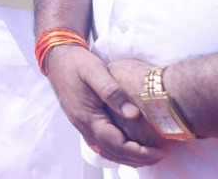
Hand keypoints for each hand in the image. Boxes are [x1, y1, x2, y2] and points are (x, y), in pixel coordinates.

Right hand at [44, 47, 165, 167]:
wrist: (57, 58)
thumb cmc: (77, 63)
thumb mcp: (95, 71)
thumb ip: (112, 91)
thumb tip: (133, 113)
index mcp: (87, 116)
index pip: (115, 143)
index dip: (138, 152)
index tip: (159, 151)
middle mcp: (83, 125)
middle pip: (112, 152)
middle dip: (137, 159)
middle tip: (160, 155)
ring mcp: (82, 125)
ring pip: (106, 151)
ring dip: (128, 158)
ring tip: (149, 155)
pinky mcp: (84, 121)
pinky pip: (102, 144)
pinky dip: (118, 151)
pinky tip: (129, 147)